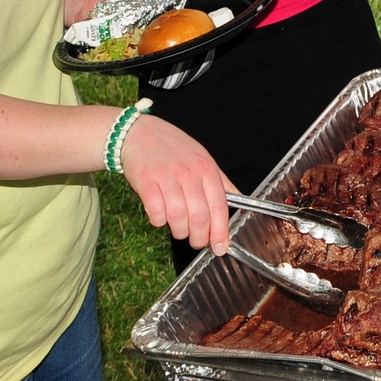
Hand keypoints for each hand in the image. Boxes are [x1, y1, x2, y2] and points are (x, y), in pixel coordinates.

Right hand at [121, 113, 236, 253]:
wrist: (140, 132)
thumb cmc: (174, 148)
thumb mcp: (203, 158)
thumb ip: (220, 181)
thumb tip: (240, 200)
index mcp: (206, 168)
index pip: (219, 207)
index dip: (220, 232)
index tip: (220, 248)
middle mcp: (189, 172)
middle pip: (199, 217)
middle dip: (199, 238)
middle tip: (196, 242)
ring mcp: (167, 176)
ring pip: (178, 218)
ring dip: (179, 231)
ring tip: (178, 229)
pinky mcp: (145, 181)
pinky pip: (155, 211)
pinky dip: (158, 221)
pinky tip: (160, 217)